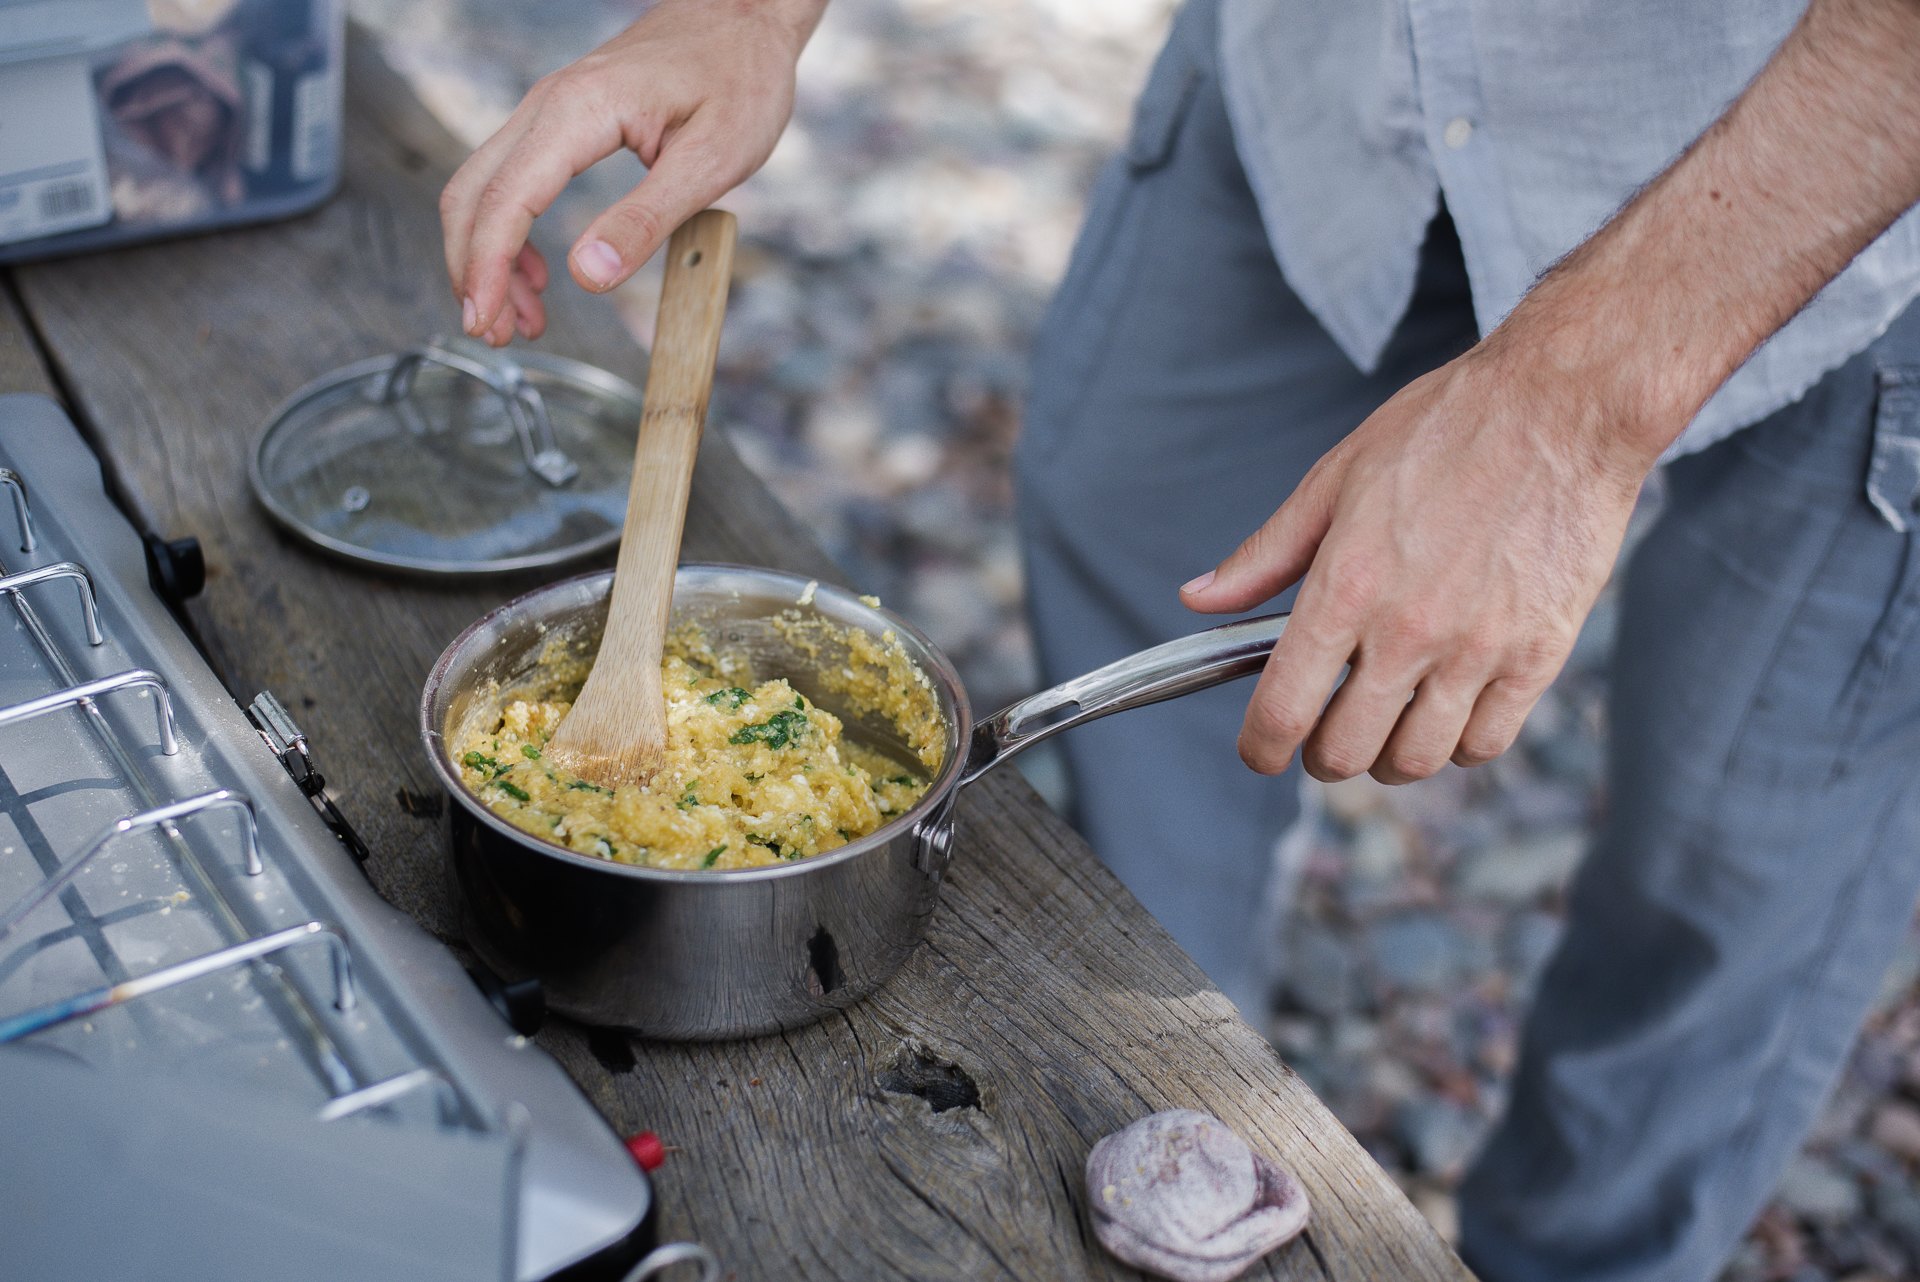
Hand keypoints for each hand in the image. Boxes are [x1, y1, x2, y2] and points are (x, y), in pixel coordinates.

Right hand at [438, 0, 823, 345]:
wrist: (745, 16)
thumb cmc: (739, 78)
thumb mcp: (711, 159)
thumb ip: (647, 219)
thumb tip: (587, 276)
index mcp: (579, 112)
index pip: (507, 200)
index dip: (487, 268)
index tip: (486, 320)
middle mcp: (548, 104)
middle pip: (474, 195)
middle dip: (472, 270)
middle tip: (496, 334)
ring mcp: (549, 108)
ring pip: (484, 187)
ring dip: (486, 256)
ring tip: (520, 319)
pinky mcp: (561, 119)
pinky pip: (511, 177)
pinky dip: (509, 232)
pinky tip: (539, 276)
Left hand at [1180, 341, 1659, 783]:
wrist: (1562, 406)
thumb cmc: (1447, 429)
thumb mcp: (1334, 479)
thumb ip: (1265, 555)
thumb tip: (1200, 599)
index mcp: (1347, 586)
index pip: (1284, 711)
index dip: (1259, 748)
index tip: (1259, 750)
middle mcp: (1409, 630)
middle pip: (1346, 752)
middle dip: (1320, 755)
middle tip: (1322, 732)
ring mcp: (1479, 648)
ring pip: (1416, 759)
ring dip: (1387, 756)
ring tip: (1384, 723)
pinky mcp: (1540, 655)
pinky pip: (1485, 742)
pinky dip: (1456, 743)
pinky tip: (1445, 709)